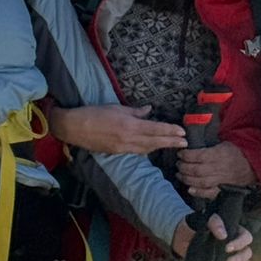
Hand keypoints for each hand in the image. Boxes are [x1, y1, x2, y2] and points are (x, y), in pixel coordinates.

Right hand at [50, 103, 185, 154]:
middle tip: (185, 143)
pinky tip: (154, 148)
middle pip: (155, 142)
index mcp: (129, 126)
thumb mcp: (116, 107)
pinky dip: (147, 149)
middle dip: (171, 142)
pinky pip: (137, 152)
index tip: (182, 132)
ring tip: (173, 145)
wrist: (74, 127)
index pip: (155, 129)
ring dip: (161, 147)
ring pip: (147, 149)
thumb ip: (135, 111)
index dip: (170, 131)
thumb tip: (149, 110)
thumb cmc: (94, 113)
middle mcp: (129, 139)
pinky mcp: (117, 152)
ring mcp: (123, 148)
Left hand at [171, 211, 253, 260]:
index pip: (246, 237)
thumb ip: (215, 223)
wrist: (184, 238)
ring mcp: (231, 258)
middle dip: (240, 259)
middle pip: (247, 252)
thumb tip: (223, 235)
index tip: (228, 248)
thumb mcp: (205, 220)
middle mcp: (236, 246)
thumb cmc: (197, 226)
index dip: (240, 243)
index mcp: (235, 232)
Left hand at [177, 141, 255, 200]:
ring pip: (200, 182)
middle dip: (184, 167)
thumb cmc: (236, 152)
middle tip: (178, 164)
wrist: (252, 165)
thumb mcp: (225, 142)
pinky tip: (190, 189)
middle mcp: (219, 168)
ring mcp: (221, 180)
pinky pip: (210, 193)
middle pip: (197, 170)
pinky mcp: (223, 189)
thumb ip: (210, 142)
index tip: (180, 153)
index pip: (200, 155)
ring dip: (187, 179)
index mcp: (220, 154)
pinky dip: (199, 192)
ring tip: (180, 174)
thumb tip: (192, 139)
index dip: (187, 155)